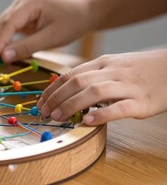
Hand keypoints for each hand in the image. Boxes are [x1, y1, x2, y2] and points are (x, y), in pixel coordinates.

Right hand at [0, 0, 89, 61]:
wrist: (82, 12)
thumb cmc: (71, 22)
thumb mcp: (51, 38)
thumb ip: (26, 47)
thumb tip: (4, 57)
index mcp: (29, 3)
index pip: (7, 24)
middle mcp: (21, 1)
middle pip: (1, 25)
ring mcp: (20, 6)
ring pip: (2, 26)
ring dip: (2, 43)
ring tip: (5, 60)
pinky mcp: (21, 13)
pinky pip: (9, 28)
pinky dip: (8, 40)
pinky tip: (11, 52)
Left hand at [37, 50, 166, 124]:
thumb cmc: (141, 70)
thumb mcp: (114, 66)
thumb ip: (92, 76)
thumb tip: (66, 91)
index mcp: (103, 63)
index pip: (70, 75)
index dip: (52, 89)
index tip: (41, 103)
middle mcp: (112, 71)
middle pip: (78, 82)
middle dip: (57, 98)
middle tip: (44, 113)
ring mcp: (128, 86)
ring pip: (94, 92)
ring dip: (72, 105)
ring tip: (58, 117)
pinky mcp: (142, 101)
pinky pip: (119, 108)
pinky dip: (101, 115)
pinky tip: (87, 121)